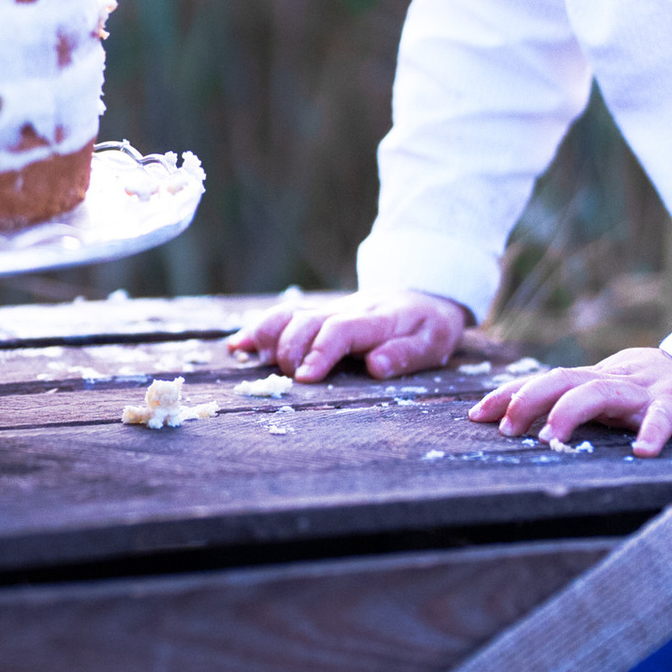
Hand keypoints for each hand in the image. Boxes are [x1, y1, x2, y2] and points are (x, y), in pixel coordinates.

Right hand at [228, 291, 470, 382]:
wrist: (424, 292)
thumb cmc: (428, 326)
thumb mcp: (432, 341)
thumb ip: (406, 354)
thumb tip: (375, 366)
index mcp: (376, 319)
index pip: (342, 329)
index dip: (320, 351)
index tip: (306, 378)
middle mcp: (346, 310)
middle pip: (308, 320)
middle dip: (292, 349)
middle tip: (291, 378)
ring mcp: (328, 309)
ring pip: (290, 314)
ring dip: (268, 335)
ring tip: (255, 358)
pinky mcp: (317, 313)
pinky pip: (283, 315)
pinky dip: (259, 329)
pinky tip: (238, 346)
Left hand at [468, 343, 671, 457]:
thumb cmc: (656, 390)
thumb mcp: (611, 390)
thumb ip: (577, 400)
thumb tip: (524, 418)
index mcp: (595, 378)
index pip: (544, 381)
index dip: (509, 394)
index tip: (476, 414)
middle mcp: (613, 380)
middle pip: (563, 380)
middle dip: (528, 400)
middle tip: (506, 428)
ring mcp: (644, 391)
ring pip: (601, 392)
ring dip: (571, 412)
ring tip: (551, 438)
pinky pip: (662, 418)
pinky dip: (651, 432)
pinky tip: (642, 451)